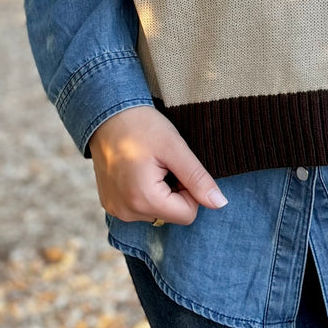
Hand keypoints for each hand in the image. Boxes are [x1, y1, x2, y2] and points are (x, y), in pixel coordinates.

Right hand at [87, 105, 228, 225]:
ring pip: (157, 211)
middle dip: (174, 190)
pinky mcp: (110, 204)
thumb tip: (220, 204)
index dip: (190, 189)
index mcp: (143, 200)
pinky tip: (137, 170)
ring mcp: (115, 210)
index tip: (177, 165)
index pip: (188, 214)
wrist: (107, 113)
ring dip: (160, 191)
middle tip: (162, 163)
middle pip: (172, 214)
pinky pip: (140, 207)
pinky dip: (145, 191)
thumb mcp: (175, 148)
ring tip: (148, 164)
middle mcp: (126, 213)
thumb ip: (198, 178)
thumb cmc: (142, 126)